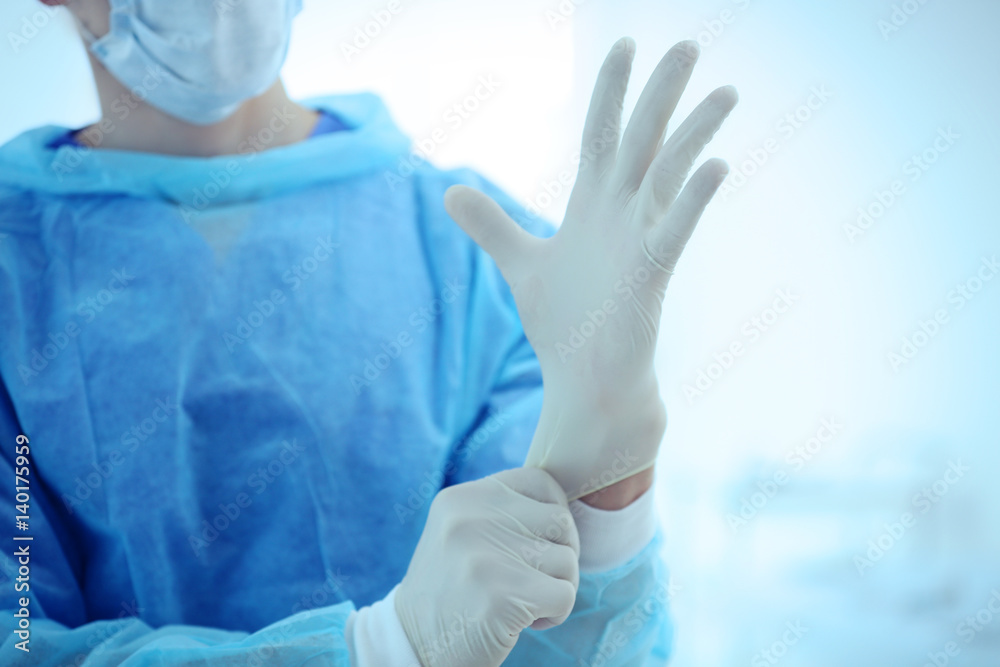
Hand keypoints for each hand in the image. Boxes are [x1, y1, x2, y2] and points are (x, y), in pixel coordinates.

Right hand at [394, 468, 579, 666]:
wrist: (413, 646)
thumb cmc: (451, 591)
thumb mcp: (462, 533)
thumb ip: (503, 512)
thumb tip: (566, 505)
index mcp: (463, 497)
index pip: (541, 482)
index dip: (554, 513)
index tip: (540, 542)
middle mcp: (471, 517)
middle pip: (561, 522)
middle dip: (560, 555)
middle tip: (530, 581)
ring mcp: (485, 555)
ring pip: (567, 560)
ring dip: (555, 587)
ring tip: (519, 602)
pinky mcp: (502, 595)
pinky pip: (565, 595)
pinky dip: (554, 614)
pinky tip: (524, 622)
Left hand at [444, 38, 737, 498]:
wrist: (584, 380)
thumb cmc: (564, 324)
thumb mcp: (520, 264)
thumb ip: (492, 224)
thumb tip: (450, 190)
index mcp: (593, 206)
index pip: (602, 133)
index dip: (612, 90)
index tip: (626, 43)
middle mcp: (621, 214)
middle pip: (643, 139)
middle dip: (663, 92)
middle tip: (690, 44)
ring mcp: (640, 240)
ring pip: (670, 174)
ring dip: (696, 134)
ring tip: (725, 93)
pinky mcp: (651, 276)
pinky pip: (676, 229)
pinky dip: (695, 199)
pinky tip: (716, 166)